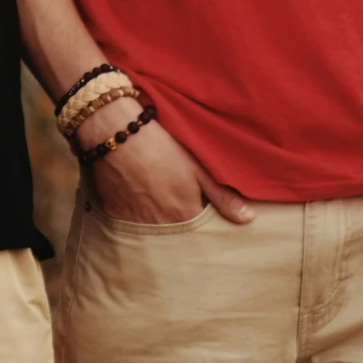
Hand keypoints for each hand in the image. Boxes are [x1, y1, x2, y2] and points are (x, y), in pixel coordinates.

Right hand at [81, 100, 253, 225]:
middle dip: (179, 222)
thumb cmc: (161, 144)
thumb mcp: (197, 165)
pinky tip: (135, 194)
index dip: (203, 218)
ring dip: (157, 219)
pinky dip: (133, 213)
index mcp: (186, 214)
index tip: (200, 206)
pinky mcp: (114, 212)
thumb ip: (222, 196)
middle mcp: (162, 224)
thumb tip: (248, 219)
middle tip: (174, 199)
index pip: (202, 230)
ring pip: (152, 228)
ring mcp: (135, 220)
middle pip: (177, 232)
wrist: (114, 131)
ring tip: (155, 195)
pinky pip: (128, 221)